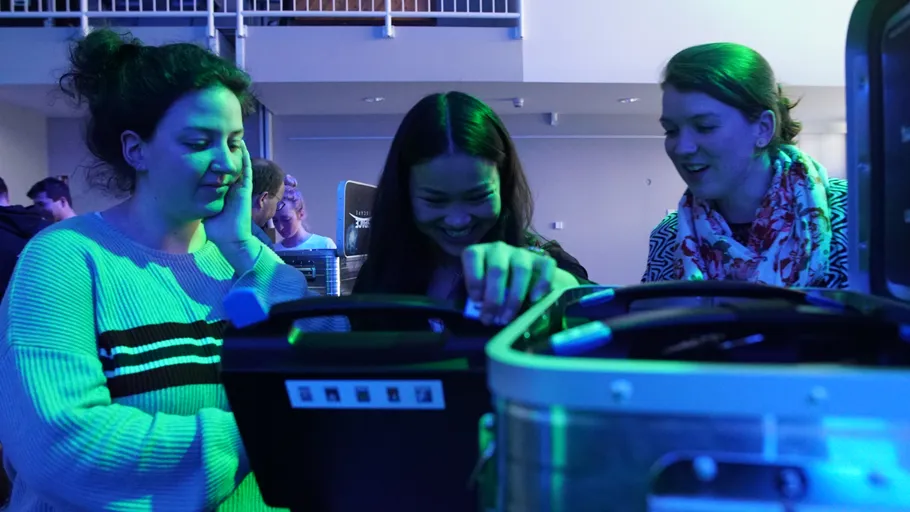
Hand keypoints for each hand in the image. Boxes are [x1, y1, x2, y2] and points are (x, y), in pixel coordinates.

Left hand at [204, 140, 253, 247]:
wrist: (230, 240)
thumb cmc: (216, 229)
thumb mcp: (202, 209)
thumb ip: (196, 200)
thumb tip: (180, 193)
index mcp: (222, 190)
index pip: (218, 170)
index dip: (213, 158)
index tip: (205, 145)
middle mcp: (232, 186)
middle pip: (228, 163)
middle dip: (223, 150)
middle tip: (217, 134)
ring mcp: (240, 186)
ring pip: (238, 163)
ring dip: (235, 150)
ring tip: (230, 134)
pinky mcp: (245, 187)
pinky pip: (246, 168)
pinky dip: (244, 156)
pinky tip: (241, 143)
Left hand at [461, 241, 576, 325]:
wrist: (517, 279)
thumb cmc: (490, 287)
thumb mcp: (478, 290)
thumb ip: (477, 297)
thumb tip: (478, 312)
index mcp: (479, 252)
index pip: (473, 256)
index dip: (473, 279)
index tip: (476, 301)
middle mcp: (499, 249)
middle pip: (498, 269)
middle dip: (494, 298)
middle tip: (490, 319)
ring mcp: (521, 253)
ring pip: (522, 270)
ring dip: (515, 298)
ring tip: (507, 318)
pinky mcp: (540, 259)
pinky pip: (546, 266)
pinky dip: (542, 283)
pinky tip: (535, 299)